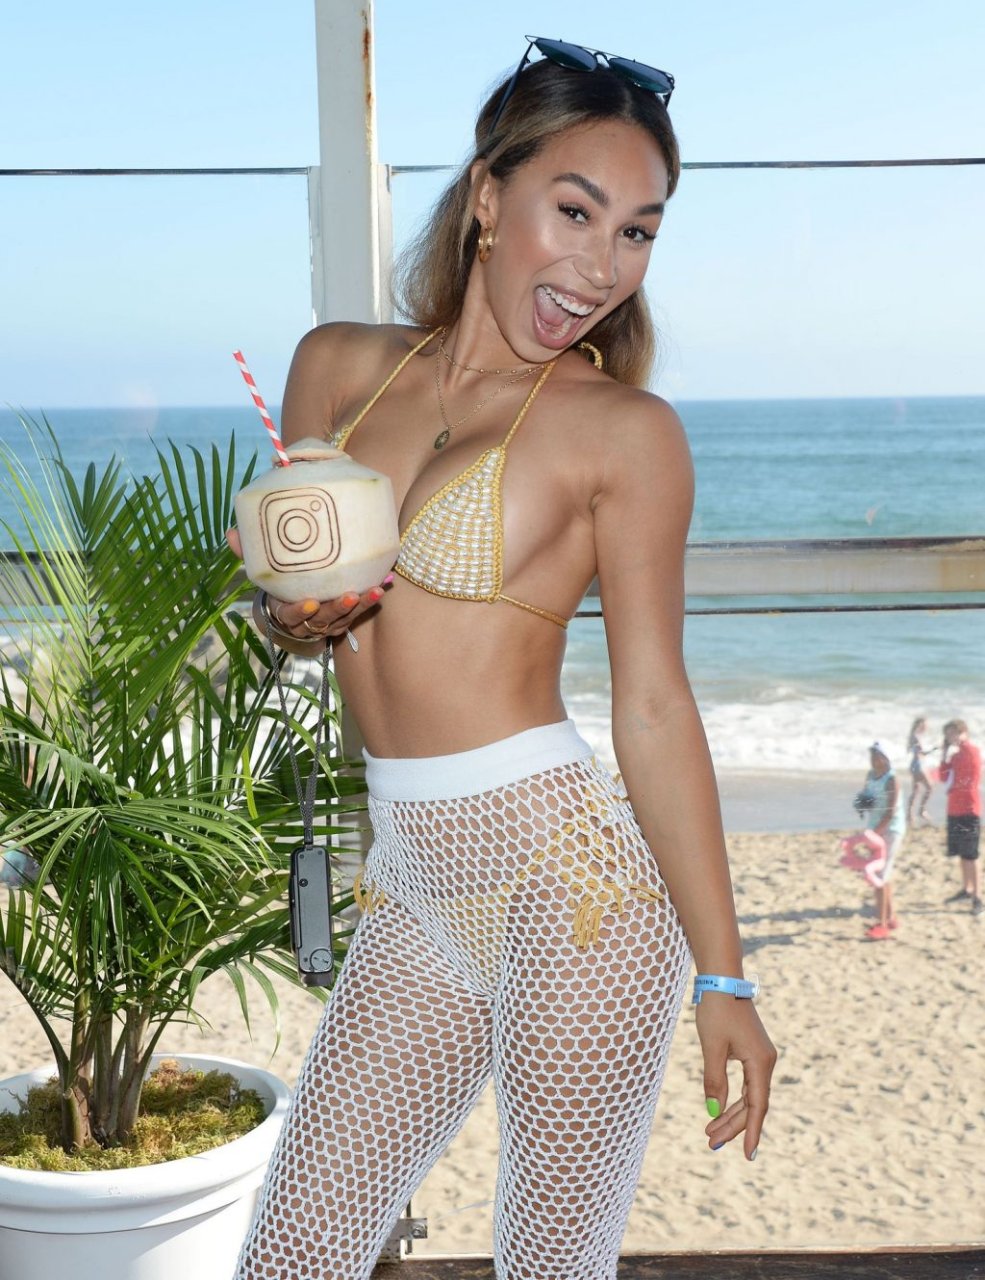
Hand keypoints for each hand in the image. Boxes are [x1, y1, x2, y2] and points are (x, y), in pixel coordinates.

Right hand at [225, 528, 391, 642]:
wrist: (291, 613)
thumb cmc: (277, 588)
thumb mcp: (261, 575)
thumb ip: (248, 555)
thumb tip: (231, 532)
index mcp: (284, 612)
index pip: (289, 616)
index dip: (299, 611)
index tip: (309, 602)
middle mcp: (308, 623)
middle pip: (323, 621)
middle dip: (338, 609)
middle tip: (350, 595)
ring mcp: (328, 624)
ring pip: (346, 619)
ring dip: (362, 605)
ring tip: (376, 589)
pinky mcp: (346, 620)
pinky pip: (362, 612)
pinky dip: (373, 598)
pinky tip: (385, 582)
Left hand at [697, 996, 775, 1159]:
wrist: (722, 979)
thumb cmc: (717, 1010)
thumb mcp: (711, 1047)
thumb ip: (714, 1080)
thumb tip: (713, 1110)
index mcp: (760, 1062)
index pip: (757, 1107)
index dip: (751, 1132)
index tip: (747, 1156)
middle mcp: (766, 1062)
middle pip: (752, 1104)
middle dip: (733, 1125)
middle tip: (711, 1143)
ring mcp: (760, 1056)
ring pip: (749, 1095)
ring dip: (731, 1113)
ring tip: (711, 1132)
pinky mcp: (752, 1050)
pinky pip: (746, 1083)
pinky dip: (734, 1098)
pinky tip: (720, 1108)